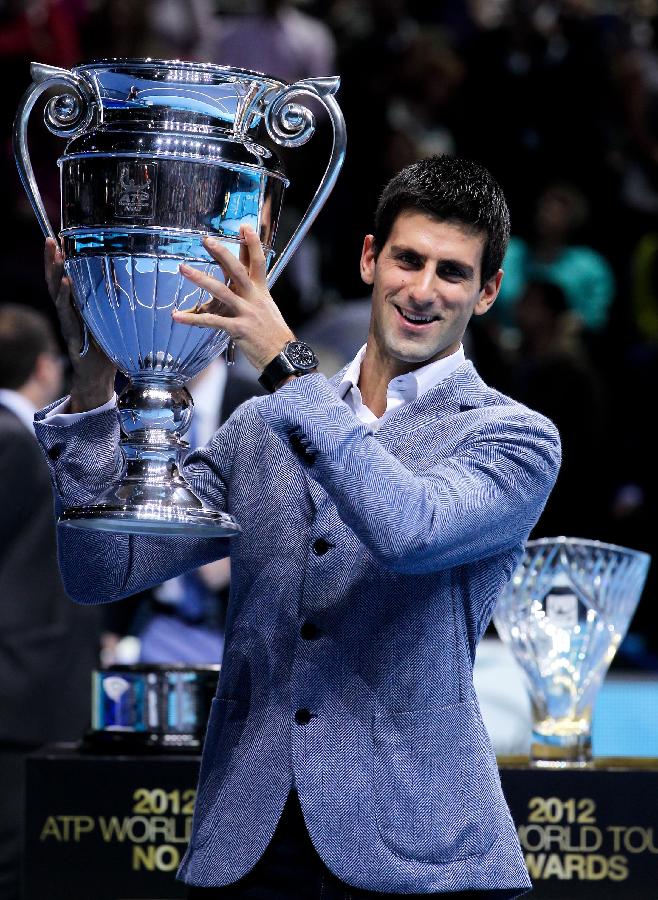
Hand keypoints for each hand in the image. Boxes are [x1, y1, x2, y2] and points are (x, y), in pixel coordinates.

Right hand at [45, 238, 115, 411]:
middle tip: (49, 240)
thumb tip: (132, 280)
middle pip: (56, 281)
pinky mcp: (71, 334)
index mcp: (78, 306)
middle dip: (51, 260)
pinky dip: (65, 296)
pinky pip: (66, 312)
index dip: (61, 259)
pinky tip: (66, 282)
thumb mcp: (115, 321)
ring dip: (55, 273)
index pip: (66, 277)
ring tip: (56, 255)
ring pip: (57, 293)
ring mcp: (68, 322)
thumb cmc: (108, 348)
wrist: (99, 376)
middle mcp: (69, 311)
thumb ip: (117, 303)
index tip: (59, 239)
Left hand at [172, 225, 294, 372]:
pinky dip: (193, 319)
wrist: (284, 356)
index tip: (245, 226)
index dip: (252, 243)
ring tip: (184, 269)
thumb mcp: (266, 309)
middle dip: (222, 253)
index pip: (258, 262)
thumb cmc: (273, 335)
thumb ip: (252, 296)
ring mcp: (246, 313)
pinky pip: (213, 321)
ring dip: (201, 279)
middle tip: (206, 240)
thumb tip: (239, 288)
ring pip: (222, 291)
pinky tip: (177, 316)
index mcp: (261, 292)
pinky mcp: (238, 329)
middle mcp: (254, 298)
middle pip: (238, 270)